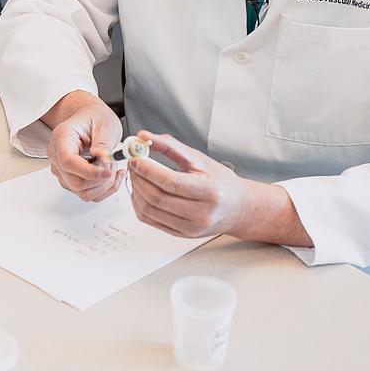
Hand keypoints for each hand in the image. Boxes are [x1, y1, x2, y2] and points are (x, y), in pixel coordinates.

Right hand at [42, 91, 126, 202]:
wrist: (87, 118)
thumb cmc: (93, 117)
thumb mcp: (104, 123)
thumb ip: (103, 141)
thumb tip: (102, 156)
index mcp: (61, 138)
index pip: (68, 162)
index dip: (89, 172)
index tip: (109, 170)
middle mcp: (57, 156)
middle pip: (75, 182)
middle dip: (101, 178)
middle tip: (114, 163)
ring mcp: (62, 171)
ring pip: (82, 192)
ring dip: (103, 185)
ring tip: (111, 166)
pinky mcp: (70, 180)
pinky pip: (87, 194)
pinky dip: (103, 189)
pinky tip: (111, 175)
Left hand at [125, 131, 309, 245]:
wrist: (237, 208)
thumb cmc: (219, 181)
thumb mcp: (199, 159)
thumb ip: (170, 146)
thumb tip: (143, 136)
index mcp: (209, 192)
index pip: (170, 183)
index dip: (148, 170)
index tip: (135, 158)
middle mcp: (201, 213)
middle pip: (157, 198)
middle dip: (138, 178)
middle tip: (132, 164)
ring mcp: (190, 227)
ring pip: (149, 210)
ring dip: (136, 191)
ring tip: (136, 175)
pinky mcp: (180, 234)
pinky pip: (150, 220)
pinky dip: (139, 204)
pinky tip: (140, 190)